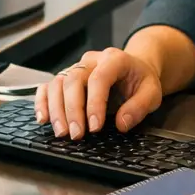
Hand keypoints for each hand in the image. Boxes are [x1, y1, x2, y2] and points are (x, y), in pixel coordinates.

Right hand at [35, 49, 162, 139]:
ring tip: (61, 133)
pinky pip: (47, 86)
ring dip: (56, 109)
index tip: (95, 127)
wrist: (134, 69)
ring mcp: (75, 67)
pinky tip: (43, 119)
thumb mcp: (152, 93)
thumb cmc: (141, 81)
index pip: (99, 78)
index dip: (95, 103)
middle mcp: (91, 60)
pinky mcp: (65, 77)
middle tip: (76, 135)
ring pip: (57, 82)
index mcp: (114, 59)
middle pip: (73, 79)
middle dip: (73, 110)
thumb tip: (121, 123)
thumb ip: (139, 107)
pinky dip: (42, 102)